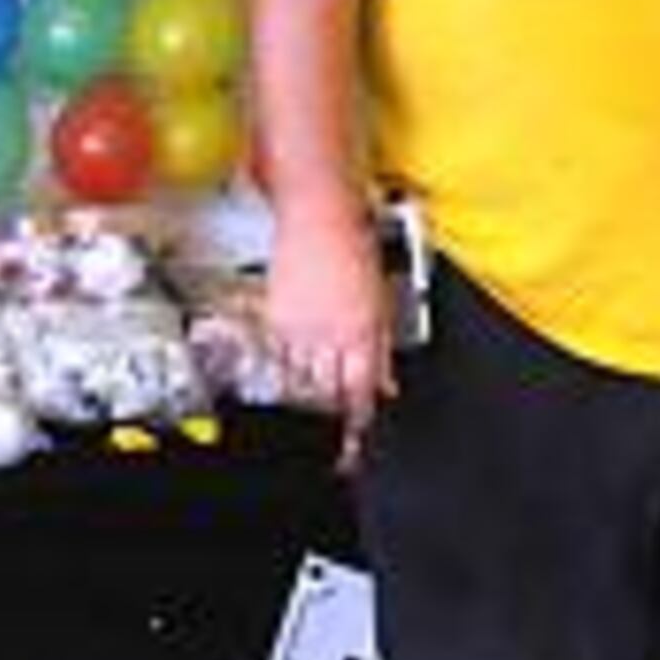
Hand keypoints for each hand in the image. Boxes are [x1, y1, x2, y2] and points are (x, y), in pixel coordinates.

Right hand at [263, 206, 393, 471]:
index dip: (357, 425)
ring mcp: (299, 327)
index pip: (359, 394)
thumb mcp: (382, 303)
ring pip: (299, 381)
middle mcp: (330, 334)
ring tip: (309, 416)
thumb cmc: (354, 246)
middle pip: (327, 395)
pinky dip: (285, 373)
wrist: (318, 213)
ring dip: (306, 402)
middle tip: (331, 444)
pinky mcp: (274, 316)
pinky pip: (277, 357)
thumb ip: (381, 350)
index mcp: (362, 334)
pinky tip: (288, 381)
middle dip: (330, 424)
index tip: (355, 446)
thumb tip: (384, 385)